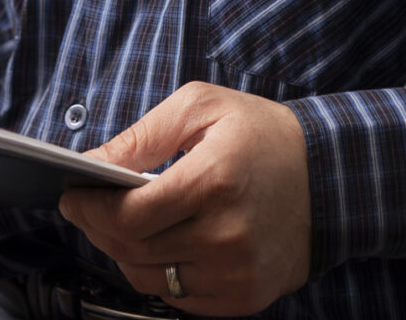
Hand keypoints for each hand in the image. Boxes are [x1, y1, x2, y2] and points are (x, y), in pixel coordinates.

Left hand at [58, 82, 312, 315]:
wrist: (333, 178)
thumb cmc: (264, 136)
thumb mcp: (202, 108)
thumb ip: (143, 135)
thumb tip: (91, 162)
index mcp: (213, 182)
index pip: (128, 215)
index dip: (88, 208)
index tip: (72, 194)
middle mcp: (225, 236)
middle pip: (131, 249)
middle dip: (98, 227)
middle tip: (87, 207)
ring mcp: (236, 273)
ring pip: (149, 278)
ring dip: (123, 252)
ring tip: (122, 223)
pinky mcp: (244, 297)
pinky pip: (178, 298)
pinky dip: (158, 274)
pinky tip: (158, 245)